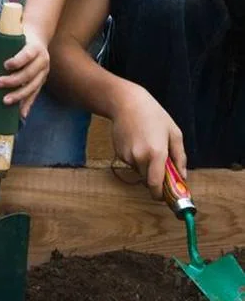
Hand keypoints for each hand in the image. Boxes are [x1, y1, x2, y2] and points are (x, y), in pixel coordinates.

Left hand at [0, 25, 49, 117]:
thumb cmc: (16, 43)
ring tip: (5, 101)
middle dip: (14, 81)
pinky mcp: (41, 82)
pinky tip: (21, 114)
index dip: (17, 61)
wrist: (36, 41)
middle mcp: (42, 61)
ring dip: (19, 95)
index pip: (27, 55)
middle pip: (29, 74)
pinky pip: (35, 95)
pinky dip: (28, 105)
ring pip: (33, 87)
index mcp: (34, 48)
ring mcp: (44, 73)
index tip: (5, 65)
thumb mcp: (5, 44)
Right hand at [109, 82, 187, 198]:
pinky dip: (136, 158)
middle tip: (161, 165)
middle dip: (155, 177)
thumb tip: (182, 176)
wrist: (126, 103)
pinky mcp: (119, 152)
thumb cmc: (154, 115)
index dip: (160, 195)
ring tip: (147, 145)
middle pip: (148, 180)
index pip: (156, 184)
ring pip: (139, 171)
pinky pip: (130, 163)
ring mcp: (127, 155)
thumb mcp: (174, 133)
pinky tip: (137, 142)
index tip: (165, 198)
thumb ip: (180, 157)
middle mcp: (140, 157)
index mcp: (156, 153)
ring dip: (145, 166)